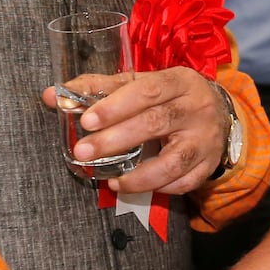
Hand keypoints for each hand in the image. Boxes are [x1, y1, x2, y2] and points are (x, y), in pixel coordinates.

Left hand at [41, 68, 230, 194]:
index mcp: (180, 80)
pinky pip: (184, 183)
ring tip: (111, 181)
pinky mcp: (209, 165)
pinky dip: (159, 188)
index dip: (115, 105)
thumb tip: (51, 96)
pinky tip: (134, 186)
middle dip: (115, 140)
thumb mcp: (141, 84)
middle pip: (156, 123)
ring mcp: (205, 139)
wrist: (219, 113)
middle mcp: (197, 108)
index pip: (147, 90)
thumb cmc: (168, 97)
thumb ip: (98, 89)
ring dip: (139, 176)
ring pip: (173, 161)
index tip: (87, 120)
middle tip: (83, 152)